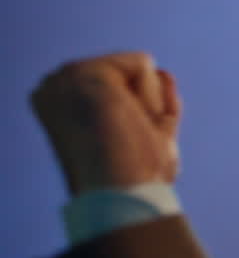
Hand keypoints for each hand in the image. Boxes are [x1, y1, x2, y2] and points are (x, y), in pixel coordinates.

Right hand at [30, 52, 181, 194]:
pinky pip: (143, 64)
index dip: (142, 116)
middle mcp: (56, 87)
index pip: (122, 87)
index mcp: (63, 104)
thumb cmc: (135, 177)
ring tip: (126, 132)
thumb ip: (154, 104)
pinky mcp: (83, 71)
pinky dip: (148, 96)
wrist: (121, 194)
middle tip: (129, 139)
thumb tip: (163, 72)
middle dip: (147, 107)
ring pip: (140, 68)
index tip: (127, 144)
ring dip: (149, 104)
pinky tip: (126, 119)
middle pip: (133, 73)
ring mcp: (66, 78)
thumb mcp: (149, 135)